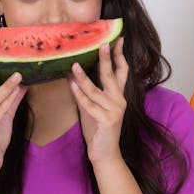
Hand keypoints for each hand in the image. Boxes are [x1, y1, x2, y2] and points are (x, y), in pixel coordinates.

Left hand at [70, 38, 127, 163]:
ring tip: (74, 65)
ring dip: (84, 78)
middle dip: (107, 59)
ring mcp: (114, 110)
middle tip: (102, 43)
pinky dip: (80, 96)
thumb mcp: (90, 107)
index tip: (118, 40)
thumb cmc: (98, 130)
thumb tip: (71, 74)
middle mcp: (119, 101)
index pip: (121, 72)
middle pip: (112, 76)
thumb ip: (85, 92)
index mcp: (117, 96)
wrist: (104, 154)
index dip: (120, 56)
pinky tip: (73, 86)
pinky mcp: (107, 121)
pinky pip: (90, 105)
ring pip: (96, 90)